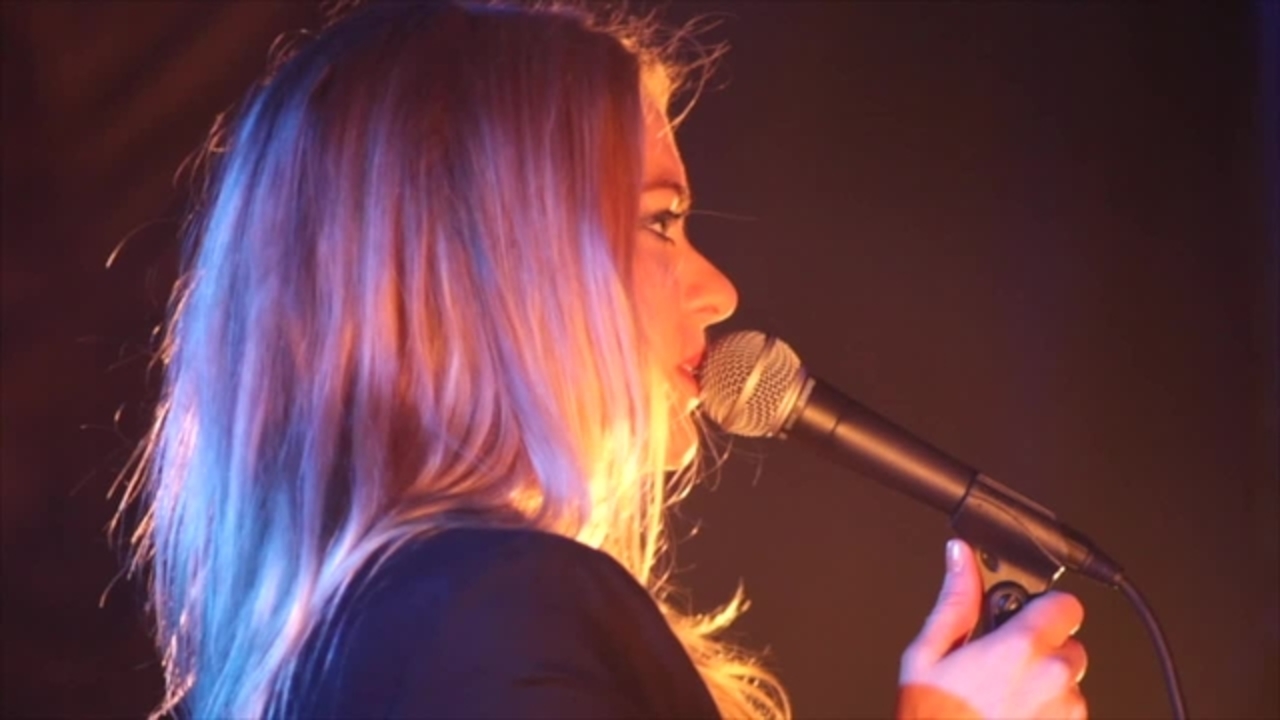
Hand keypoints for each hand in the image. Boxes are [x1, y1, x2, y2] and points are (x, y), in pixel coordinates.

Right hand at [897, 539, 1087, 719]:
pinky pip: (1067, 717)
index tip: (1025, 619)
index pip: (1066, 605)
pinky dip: (1045, 718)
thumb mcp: (926, 656)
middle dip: (1041, 653)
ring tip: (1000, 706)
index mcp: (1019, 648)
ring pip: (1069, 686)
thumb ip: (954, 601)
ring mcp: (1067, 714)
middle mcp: (1055, 679)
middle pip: (1068, 646)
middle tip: (1000, 671)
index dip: (1045, 609)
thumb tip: (960, 558)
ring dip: (1044, 690)